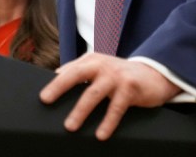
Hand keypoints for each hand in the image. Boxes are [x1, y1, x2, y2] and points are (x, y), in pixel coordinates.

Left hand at [39, 53, 181, 139]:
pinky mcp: (130, 87)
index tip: (40, 97)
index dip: (54, 83)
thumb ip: (80, 73)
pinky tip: (101, 134)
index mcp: (91, 61)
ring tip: (70, 126)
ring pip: (94, 93)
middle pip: (76, 74)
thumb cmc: (121, 76)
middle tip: (46, 100)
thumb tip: (54, 80)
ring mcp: (116, 75)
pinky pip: (116, 107)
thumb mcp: (100, 70)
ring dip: (81, 110)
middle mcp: (101, 65)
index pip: (68, 71)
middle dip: (59, 87)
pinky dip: (108, 122)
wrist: (155, 75)